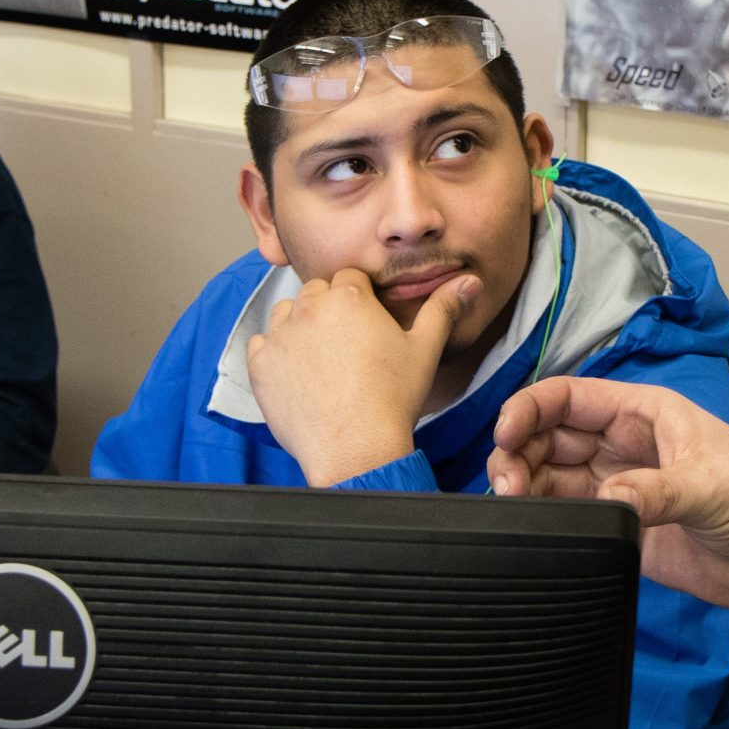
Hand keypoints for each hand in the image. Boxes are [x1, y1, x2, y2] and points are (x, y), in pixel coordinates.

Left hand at [247, 266, 479, 486]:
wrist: (356, 449)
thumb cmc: (393, 400)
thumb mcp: (425, 350)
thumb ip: (443, 309)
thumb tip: (469, 281)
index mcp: (350, 297)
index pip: (351, 278)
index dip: (361, 300)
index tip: (367, 325)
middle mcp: (310, 307)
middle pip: (317, 291)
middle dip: (331, 309)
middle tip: (347, 344)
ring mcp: (280, 335)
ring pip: (287, 313)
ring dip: (300, 326)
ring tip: (322, 358)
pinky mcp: (259, 364)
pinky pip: (260, 344)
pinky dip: (274, 353)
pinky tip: (298, 374)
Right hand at [488, 375, 728, 610]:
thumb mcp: (713, 488)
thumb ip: (657, 493)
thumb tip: (607, 501)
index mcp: (645, 414)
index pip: (570, 398)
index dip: (529, 409)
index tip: (505, 436)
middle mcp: (624, 446)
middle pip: (549, 437)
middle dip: (518, 453)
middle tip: (505, 486)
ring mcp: (621, 488)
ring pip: (550, 477)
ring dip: (524, 487)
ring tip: (511, 507)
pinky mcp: (622, 530)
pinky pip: (570, 517)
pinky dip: (545, 521)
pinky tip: (531, 530)